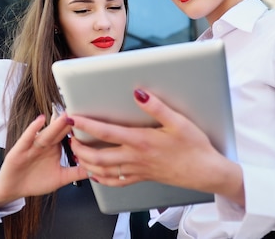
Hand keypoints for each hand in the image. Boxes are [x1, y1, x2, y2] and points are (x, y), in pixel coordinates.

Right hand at [0, 113, 86, 206]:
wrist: (13, 188)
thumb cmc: (35, 181)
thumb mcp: (60, 178)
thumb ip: (76, 173)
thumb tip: (96, 170)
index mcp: (55, 147)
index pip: (69, 136)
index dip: (79, 130)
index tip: (93, 123)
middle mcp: (45, 144)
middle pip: (59, 131)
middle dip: (69, 123)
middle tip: (81, 112)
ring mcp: (33, 145)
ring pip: (46, 133)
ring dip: (55, 124)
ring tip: (65, 116)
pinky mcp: (20, 149)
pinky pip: (28, 137)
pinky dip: (33, 129)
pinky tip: (40, 120)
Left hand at [70, 89, 243, 203]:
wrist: (205, 172)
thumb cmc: (194, 146)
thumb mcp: (178, 121)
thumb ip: (156, 107)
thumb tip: (138, 92)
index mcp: (141, 141)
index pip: (106, 132)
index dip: (86, 124)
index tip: (73, 117)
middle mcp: (135, 157)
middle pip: (98, 155)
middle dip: (79, 146)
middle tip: (68, 137)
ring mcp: (138, 170)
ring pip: (103, 170)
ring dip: (86, 162)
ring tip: (76, 152)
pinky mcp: (143, 178)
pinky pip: (116, 182)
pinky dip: (101, 179)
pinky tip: (95, 174)